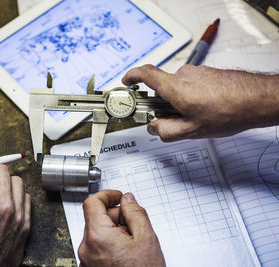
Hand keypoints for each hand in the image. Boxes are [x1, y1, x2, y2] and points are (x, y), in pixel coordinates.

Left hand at [78, 190, 164, 266]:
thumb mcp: (146, 238)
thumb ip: (135, 213)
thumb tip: (128, 199)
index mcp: (97, 236)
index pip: (92, 202)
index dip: (107, 195)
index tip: (118, 196)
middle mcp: (87, 248)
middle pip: (96, 218)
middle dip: (116, 216)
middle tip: (134, 223)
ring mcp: (87, 260)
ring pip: (98, 233)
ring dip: (114, 231)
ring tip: (133, 243)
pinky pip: (97, 247)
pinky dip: (110, 244)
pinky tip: (126, 253)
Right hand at [122, 64, 278, 140]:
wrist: (258, 99)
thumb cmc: (229, 111)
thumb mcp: (192, 130)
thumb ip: (166, 131)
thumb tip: (154, 128)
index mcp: (175, 88)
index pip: (145, 74)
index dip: (132, 76)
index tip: (126, 82)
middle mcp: (184, 75)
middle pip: (162, 88)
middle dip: (163, 104)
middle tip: (171, 120)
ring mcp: (196, 73)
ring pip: (178, 88)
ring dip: (179, 102)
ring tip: (195, 117)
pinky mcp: (207, 73)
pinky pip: (190, 85)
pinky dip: (191, 96)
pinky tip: (205, 109)